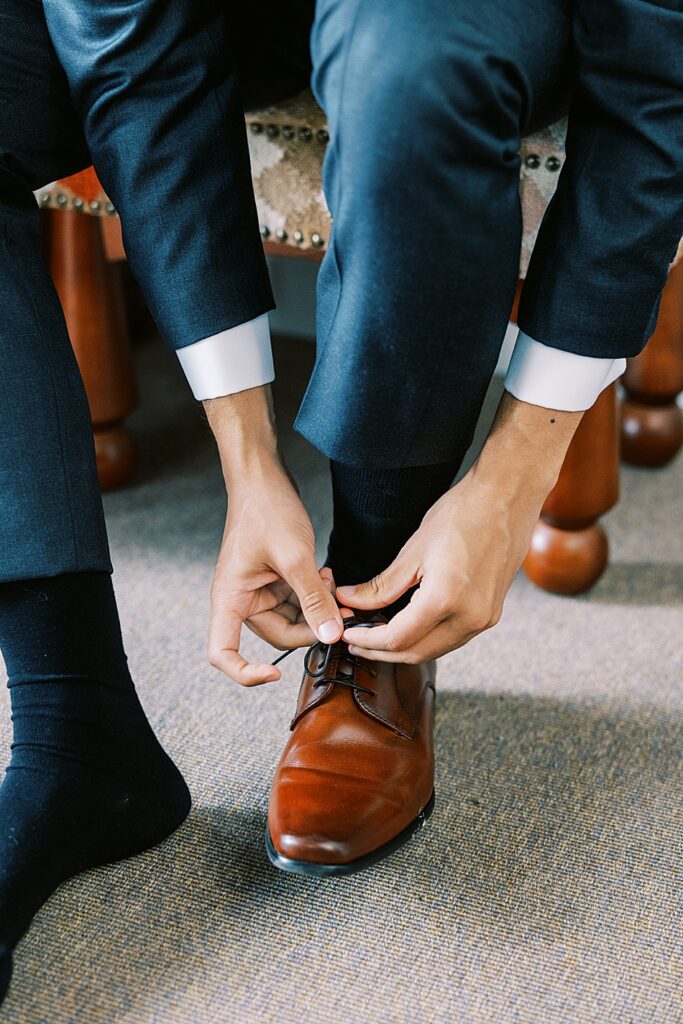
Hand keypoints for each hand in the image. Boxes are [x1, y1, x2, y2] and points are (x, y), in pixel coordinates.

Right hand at [204, 387, 343, 685]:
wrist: (264, 476)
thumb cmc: (267, 510)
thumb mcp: (296, 558)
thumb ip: (313, 599)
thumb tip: (331, 638)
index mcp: (230, 598)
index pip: (222, 653)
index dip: (245, 673)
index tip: (275, 676)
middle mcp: (241, 599)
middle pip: (276, 637)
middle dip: (309, 629)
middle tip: (339, 614)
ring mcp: (259, 590)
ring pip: (294, 620)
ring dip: (318, 610)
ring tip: (333, 585)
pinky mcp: (275, 580)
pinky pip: (298, 602)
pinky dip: (316, 595)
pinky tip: (327, 576)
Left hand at [337, 392, 582, 663]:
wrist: (506, 498)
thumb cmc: (462, 514)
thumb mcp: (413, 550)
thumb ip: (381, 586)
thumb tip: (348, 599)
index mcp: (446, 599)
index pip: (396, 639)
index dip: (366, 641)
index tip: (347, 634)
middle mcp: (470, 617)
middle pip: (416, 653)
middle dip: (381, 651)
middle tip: (354, 639)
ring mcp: (484, 619)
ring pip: (435, 650)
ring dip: (404, 647)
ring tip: (376, 632)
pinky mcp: (491, 614)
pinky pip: (452, 638)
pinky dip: (426, 637)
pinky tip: (408, 624)